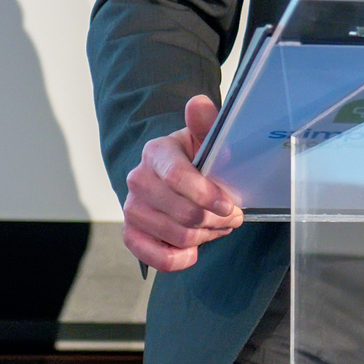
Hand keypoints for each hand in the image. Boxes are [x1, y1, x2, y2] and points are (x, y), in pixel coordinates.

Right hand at [122, 94, 243, 271]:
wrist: (181, 179)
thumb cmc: (197, 158)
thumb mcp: (206, 139)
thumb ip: (206, 123)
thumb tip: (198, 104)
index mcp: (156, 151)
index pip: (176, 176)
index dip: (205, 194)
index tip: (229, 204)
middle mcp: (138, 179)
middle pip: (177, 210)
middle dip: (212, 218)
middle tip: (233, 216)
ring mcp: (132, 208)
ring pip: (173, 234)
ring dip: (203, 235)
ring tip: (217, 226)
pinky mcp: (131, 233)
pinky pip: (152, 256)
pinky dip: (177, 259)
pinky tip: (193, 251)